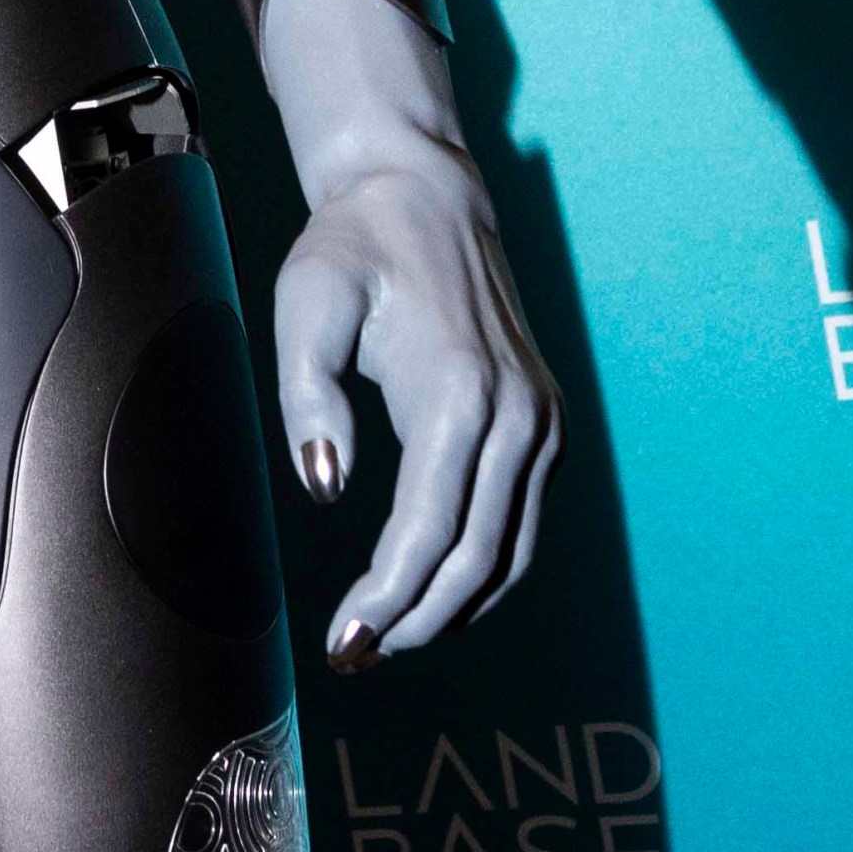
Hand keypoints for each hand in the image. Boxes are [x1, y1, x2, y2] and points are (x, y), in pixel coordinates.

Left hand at [256, 0, 561, 664]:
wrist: (424, 195)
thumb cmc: (352, 249)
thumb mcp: (307, 304)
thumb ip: (309, 395)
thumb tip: (324, 488)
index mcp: (457, 388)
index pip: (427, 527)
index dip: (387, 597)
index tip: (344, 642)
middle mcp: (517, 411)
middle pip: (475, 556)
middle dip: (416, 619)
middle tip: (355, 656)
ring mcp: (542, 418)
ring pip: (510, 550)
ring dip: (453, 607)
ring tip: (386, 639)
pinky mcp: (546, 420)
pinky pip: (524, 521)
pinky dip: (487, 571)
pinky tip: (435, 595)